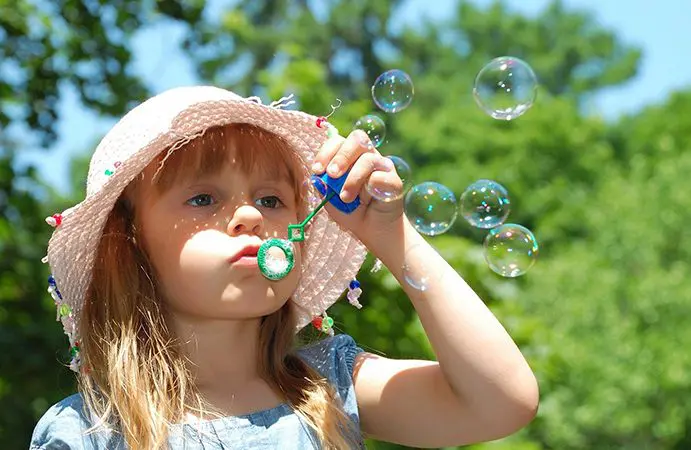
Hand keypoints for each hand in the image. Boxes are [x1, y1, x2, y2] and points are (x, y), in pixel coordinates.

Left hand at [311, 129, 406, 249]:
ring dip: (353, 180)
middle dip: (341, 156)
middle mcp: (367, 155)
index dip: (326, 152)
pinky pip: (379, 177)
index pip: (338, 142)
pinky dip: (369, 191)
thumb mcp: (331, 198)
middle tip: (332, 174)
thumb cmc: (350, 210)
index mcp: (350, 156)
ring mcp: (382, 166)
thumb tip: (319, 175)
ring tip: (346, 198)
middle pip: (357, 139)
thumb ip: (324, 185)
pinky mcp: (394, 179)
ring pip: (368, 159)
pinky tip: (367, 201)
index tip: (317, 170)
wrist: (372, 230)